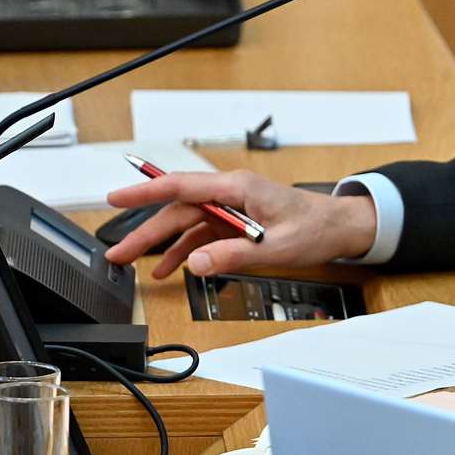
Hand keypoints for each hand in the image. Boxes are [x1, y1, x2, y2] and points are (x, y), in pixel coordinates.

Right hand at [103, 171, 377, 278]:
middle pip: (177, 210)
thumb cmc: (315, 228)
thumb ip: (233, 254)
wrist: (339, 227)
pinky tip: (168, 269)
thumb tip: (195, 263)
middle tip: (117, 252)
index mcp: (238, 188)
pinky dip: (184, 251)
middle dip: (144, 231)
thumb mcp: (275, 247)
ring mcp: (231, 208)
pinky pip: (201, 234)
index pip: (182, 186)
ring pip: (185, 223)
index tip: (116, 197)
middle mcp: (230, 193)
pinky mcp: (235, 222)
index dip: (145, 190)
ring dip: (160, 244)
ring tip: (132, 264)